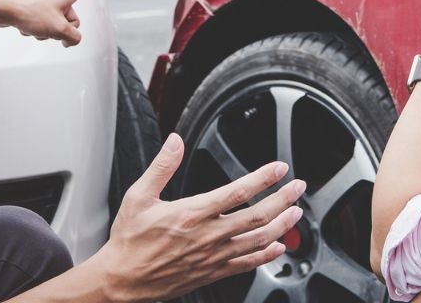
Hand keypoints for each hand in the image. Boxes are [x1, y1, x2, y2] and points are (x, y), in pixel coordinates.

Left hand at [0, 0, 108, 46]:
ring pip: (55, 22)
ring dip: (47, 31)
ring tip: (36, 28)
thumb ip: (73, 37)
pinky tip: (26, 28)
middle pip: (71, 16)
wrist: (2, 7)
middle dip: (64, 29)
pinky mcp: (32, 6)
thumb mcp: (58, 29)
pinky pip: (42, 22)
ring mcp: (44, 0)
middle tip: (54, 32)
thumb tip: (73, 40)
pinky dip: (36, 28)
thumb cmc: (30, 12)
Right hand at [95, 133, 305, 301]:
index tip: (279, 168)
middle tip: (298, 187)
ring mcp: (212, 257)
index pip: (237, 192)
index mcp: (191, 214)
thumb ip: (161, 166)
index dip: (262, 178)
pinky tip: (277, 246)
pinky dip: (266, 255)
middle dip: (282, 200)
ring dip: (281, 225)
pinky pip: (246, 265)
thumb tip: (175, 141)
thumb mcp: (138, 196)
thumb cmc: (129, 239)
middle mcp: (206, 236)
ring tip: (295, 213)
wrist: (122, 280)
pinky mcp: (211, 273)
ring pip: (257, 241)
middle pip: (256, 216)